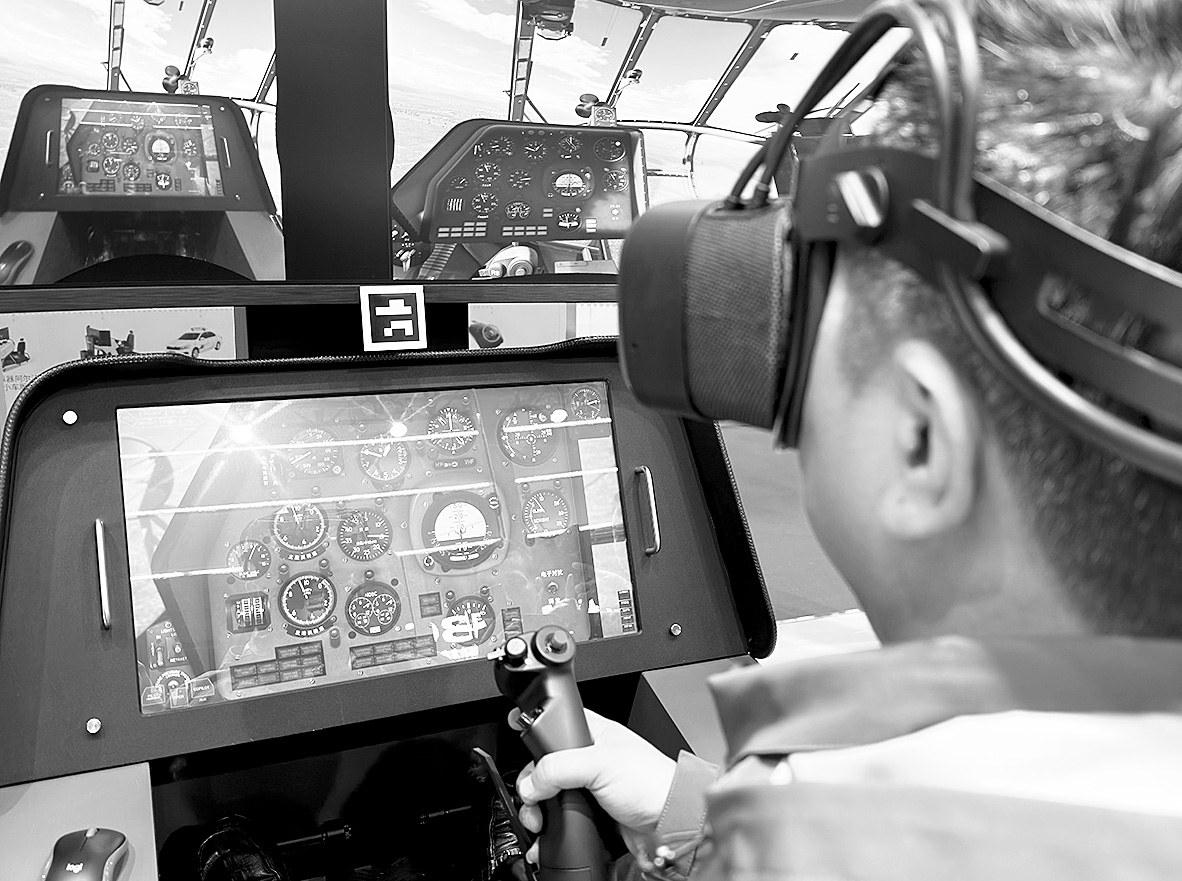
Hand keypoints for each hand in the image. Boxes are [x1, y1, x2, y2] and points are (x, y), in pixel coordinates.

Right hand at [515, 710, 675, 859]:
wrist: (672, 824)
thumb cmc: (652, 783)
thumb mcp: (600, 764)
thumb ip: (558, 768)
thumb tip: (530, 783)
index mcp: (593, 733)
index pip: (552, 730)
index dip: (535, 745)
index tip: (525, 764)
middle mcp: (590, 759)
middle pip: (545, 769)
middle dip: (533, 787)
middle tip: (533, 801)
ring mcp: (590, 788)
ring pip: (551, 796)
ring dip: (540, 811)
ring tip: (539, 821)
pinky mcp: (592, 813)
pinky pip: (563, 819)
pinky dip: (553, 828)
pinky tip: (548, 834)